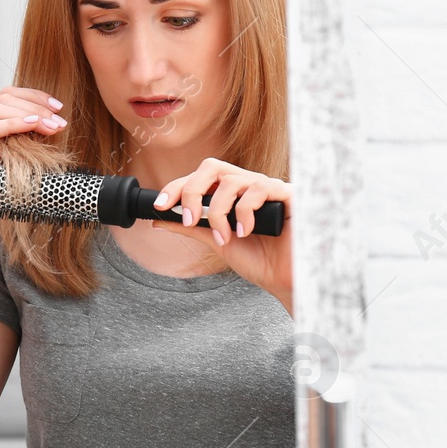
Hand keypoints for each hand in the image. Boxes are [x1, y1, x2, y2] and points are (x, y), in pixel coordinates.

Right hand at [0, 85, 68, 242]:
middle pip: (3, 98)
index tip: (57, 108)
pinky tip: (30, 126)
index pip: (5, 97)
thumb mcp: (0, 166)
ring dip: (28, 115)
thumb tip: (47, 132)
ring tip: (51, 125)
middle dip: (36, 106)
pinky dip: (11, 125)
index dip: (33, 98)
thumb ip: (14, 146)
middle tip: (59, 119)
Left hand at [149, 157, 292, 314]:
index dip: (177, 187)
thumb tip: (158, 219)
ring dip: (219, 211)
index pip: (199, 178)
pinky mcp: (288, 194)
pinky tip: (246, 232)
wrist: (286, 280)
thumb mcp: (217, 242)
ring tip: (225, 237)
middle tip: (188, 219)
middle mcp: (248, 185)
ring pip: (231, 180)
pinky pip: (260, 188)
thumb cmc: (259, 260)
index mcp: (232, 193)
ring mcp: (268, 187)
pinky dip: (245, 212)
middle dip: (192, 191)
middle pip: (211, 167)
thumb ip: (192, 227)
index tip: (159, 206)